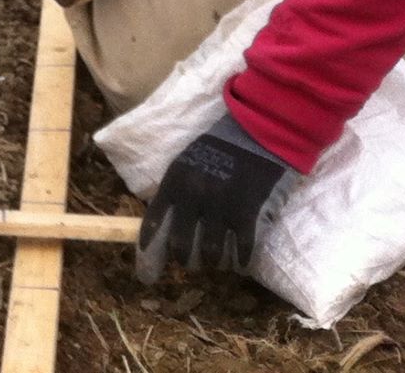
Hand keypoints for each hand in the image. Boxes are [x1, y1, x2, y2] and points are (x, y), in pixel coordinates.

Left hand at [136, 114, 298, 281]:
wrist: (256, 133)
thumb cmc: (220, 147)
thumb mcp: (186, 162)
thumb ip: (175, 190)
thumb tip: (163, 220)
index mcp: (174, 182)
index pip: (154, 221)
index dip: (149, 250)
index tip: (148, 271)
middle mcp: (193, 197)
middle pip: (182, 246)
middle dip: (184, 259)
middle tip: (189, 263)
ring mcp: (220, 207)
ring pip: (211, 254)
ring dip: (213, 262)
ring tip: (216, 262)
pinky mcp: (248, 214)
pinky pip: (241, 250)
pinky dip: (241, 261)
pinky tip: (241, 264)